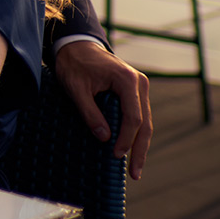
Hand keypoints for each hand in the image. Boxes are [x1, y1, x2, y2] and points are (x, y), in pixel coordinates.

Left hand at [54, 40, 150, 179]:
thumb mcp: (76, 88)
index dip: (125, 139)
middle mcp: (139, 83)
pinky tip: (130, 149)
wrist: (76, 44)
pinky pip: (138, 115)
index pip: (133, 117)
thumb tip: (104, 138)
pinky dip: (135, 133)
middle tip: (134, 173)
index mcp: (127, 80)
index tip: (115, 155)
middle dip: (139, 149)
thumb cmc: (74, 64)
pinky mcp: (135, 91)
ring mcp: (140, 87)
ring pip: (145, 122)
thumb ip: (89, 112)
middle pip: (145, 123)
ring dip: (139, 145)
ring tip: (135, 168)